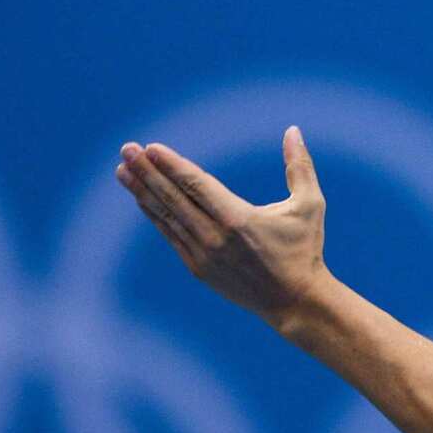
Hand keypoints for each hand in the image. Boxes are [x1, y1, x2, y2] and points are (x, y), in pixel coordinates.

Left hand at [115, 126, 331, 327]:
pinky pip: (171, 235)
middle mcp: (215, 237)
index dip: (171, 165)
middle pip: (174, 198)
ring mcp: (204, 255)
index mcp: (239, 219)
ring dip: (143, 192)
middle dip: (147, 172)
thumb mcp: (310, 206)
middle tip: (126, 149)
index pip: (196, 185)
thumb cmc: (304, 250)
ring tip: (123, 170)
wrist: (295, 302)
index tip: (151, 147)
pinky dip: (155, 216)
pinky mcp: (199, 268)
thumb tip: (294, 130)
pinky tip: (142, 199)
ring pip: (167, 217)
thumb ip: (300, 167)